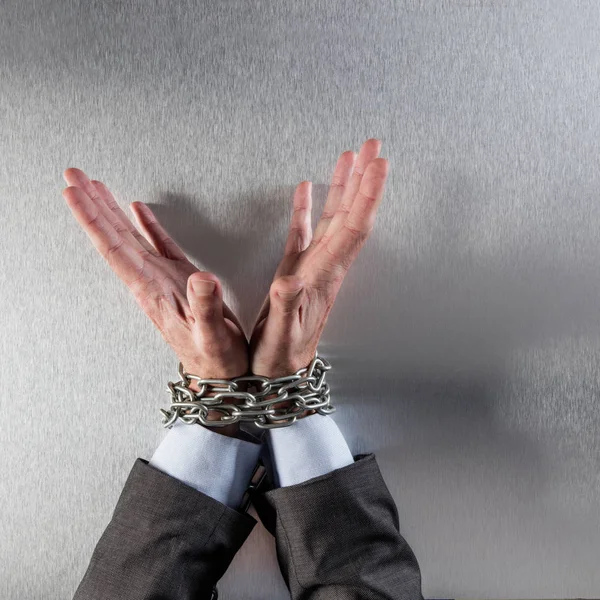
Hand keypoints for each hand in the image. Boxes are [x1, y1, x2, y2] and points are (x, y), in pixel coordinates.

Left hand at [62, 170, 248, 383]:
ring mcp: (163, 279)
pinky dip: (145, 224)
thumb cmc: (214, 357)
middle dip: (92, 205)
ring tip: (96, 187)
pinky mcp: (180, 279)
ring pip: (130, 237)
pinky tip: (138, 210)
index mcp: (152, 290)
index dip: (93, 219)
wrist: (217, 372)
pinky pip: (158, 244)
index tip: (74, 193)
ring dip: (111, 212)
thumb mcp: (212, 335)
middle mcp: (150, 281)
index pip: (114, 249)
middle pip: (113, 237)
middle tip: (73, 176)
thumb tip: (202, 277)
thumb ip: (205, 306)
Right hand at [249, 138, 388, 376]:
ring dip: (342, 187)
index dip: (366, 195)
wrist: (279, 371)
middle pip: (351, 215)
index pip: (353, 228)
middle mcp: (325, 266)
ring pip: (332, 218)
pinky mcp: (296, 270)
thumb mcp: (280, 334)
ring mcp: (312, 266)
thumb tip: (292, 279)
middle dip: (363, 179)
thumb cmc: (280, 356)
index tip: (378, 163)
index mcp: (324, 276)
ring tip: (348, 157)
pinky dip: (306, 208)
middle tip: (373, 146)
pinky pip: (304, 231)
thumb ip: (286, 305)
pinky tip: (305, 190)